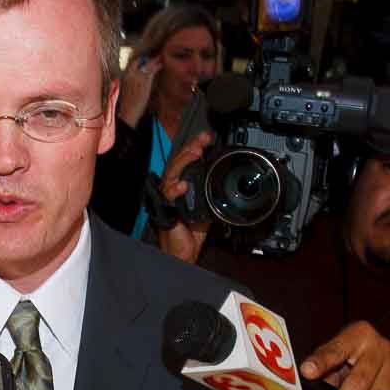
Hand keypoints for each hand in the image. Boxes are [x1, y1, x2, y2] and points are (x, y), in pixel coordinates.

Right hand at [117, 54, 159, 127]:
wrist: (128, 111)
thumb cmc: (128, 103)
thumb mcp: (127, 89)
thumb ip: (131, 81)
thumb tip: (137, 78)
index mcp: (125, 76)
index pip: (133, 63)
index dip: (140, 60)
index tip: (146, 58)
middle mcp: (130, 74)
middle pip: (141, 62)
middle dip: (149, 58)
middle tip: (156, 56)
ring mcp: (138, 77)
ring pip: (147, 65)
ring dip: (154, 61)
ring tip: (160, 58)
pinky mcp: (145, 81)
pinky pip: (152, 71)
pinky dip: (157, 67)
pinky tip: (161, 65)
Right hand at [156, 132, 211, 263]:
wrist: (184, 251)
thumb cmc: (192, 231)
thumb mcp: (207, 206)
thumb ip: (211, 192)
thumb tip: (224, 179)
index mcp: (183, 185)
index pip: (187, 161)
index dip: (195, 147)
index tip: (207, 138)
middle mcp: (173, 188)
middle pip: (178, 162)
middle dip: (191, 148)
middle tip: (202, 140)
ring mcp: (168, 197)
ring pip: (172, 173)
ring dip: (183, 161)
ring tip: (195, 153)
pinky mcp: (165, 209)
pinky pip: (167, 196)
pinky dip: (175, 190)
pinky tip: (183, 185)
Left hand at [301, 320, 389, 389]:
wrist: (387, 359)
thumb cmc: (354, 358)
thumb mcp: (338, 354)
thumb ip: (324, 365)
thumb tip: (303, 380)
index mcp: (358, 334)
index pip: (337, 349)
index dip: (322, 361)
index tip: (306, 371)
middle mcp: (380, 347)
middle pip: (359, 381)